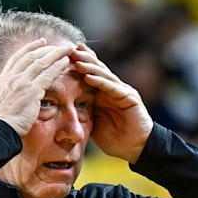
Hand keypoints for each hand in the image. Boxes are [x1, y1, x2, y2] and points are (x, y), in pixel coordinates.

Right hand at [0, 39, 71, 136]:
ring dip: (56, 54)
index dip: (30, 48)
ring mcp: (22, 83)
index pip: (18, 58)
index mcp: (3, 79)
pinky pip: (48, 75)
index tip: (41, 43)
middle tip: (58, 46)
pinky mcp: (32, 91)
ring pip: (42, 63)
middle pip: (32, 57)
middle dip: (47, 49)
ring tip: (67, 50)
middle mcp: (12, 77)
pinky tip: (65, 62)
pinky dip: (58, 66)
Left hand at [72, 45, 152, 162]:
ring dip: (90, 67)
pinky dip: (100, 82)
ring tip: (77, 60)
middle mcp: (113, 88)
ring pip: (104, 75)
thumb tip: (62, 108)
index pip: (90, 74)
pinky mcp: (129, 97)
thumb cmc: (114, 138)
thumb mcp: (92, 123)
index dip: (79, 64)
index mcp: (103, 93)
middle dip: (84, 59)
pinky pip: (112, 88)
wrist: (135, 148)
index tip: (63, 55)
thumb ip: (82, 112)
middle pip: (97, 69)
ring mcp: (122, 91)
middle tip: (70, 49)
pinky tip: (88, 77)